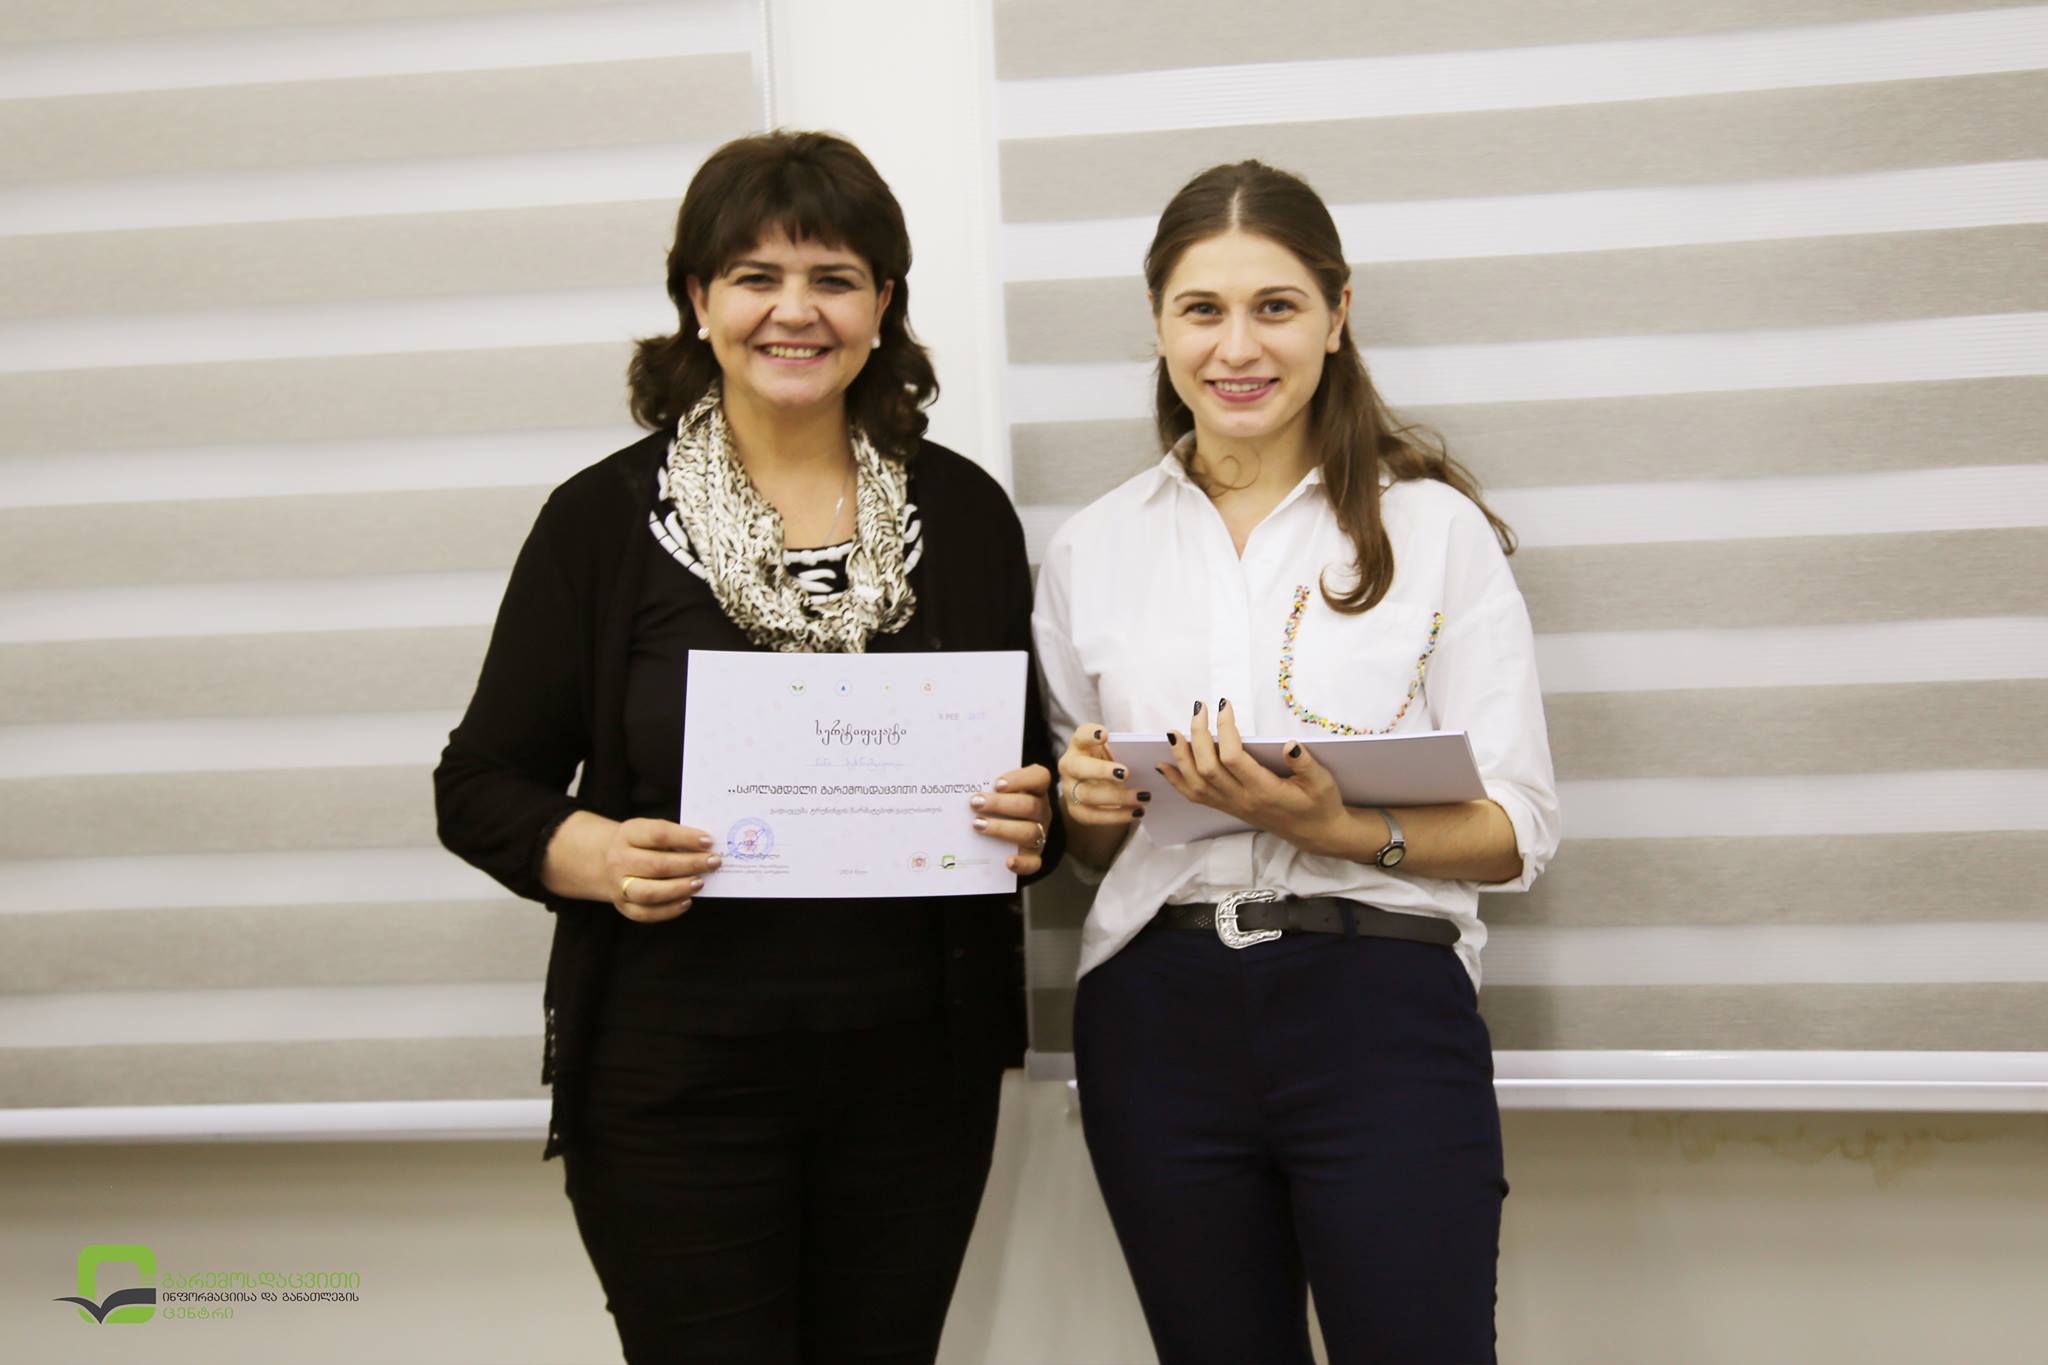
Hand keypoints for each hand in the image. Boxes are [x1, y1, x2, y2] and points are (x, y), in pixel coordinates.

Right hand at [606, 818, 720, 922]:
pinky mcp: (623, 906)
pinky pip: (646, 913)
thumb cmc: (639, 844)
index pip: (658, 834)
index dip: (686, 838)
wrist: (605, 860)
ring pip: (650, 892)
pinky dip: (669, 910)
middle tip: (713, 863)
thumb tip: (706, 848)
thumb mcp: (649, 830)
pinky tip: (687, 901)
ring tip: (700, 882)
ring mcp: (618, 885)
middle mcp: (619, 860)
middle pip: (657, 865)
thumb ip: (674, 837)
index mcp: (628, 834)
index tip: (708, 841)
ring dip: (679, 888)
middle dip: (690, 864)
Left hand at [971, 763, 1054, 875]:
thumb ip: (984, 784)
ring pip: (1029, 832)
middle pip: (1030, 806)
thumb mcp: (997, 789)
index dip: (1020, 780)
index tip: (996, 784)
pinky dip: (1022, 864)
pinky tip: (1008, 862)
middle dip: (1000, 804)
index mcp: (1035, 789)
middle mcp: (1040, 811)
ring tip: (978, 825)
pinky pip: (1034, 863)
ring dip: (1002, 828)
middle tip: (975, 803)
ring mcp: (1039, 834)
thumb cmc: (998, 803)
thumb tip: (952, 781)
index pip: (1039, 778)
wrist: (1009, 830)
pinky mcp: (1033, 856)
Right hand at [1056, 723, 1146, 827]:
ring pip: (1087, 795)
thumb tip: (1152, 756)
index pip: (1080, 736)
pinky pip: (1093, 816)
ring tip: (1143, 797)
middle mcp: (1069, 766)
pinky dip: (1117, 816)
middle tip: (1126, 773)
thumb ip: (1124, 750)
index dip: (1089, 734)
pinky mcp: (1075, 810)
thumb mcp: (1113, 752)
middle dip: (1102, 771)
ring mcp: (1069, 789)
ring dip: (1118, 797)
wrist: (1094, 787)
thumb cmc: (1108, 763)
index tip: (1104, 735)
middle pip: (1079, 767)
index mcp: (1079, 745)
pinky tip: (1136, 812)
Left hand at [1155, 698, 1344, 852]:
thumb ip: (1305, 764)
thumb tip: (1289, 745)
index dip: (1225, 730)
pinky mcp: (1228, 808)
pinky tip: (1164, 764)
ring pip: (1196, 783)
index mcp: (1265, 791)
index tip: (1225, 706)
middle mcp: (1243, 800)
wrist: (1314, 833)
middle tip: (1199, 708)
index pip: (1234, 758)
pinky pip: (1196, 796)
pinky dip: (1177, 780)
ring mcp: (1232, 806)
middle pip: (1208, 768)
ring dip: (1181, 756)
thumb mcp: (1322, 782)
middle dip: (1198, 735)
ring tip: (1173, 732)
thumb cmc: (1320, 804)